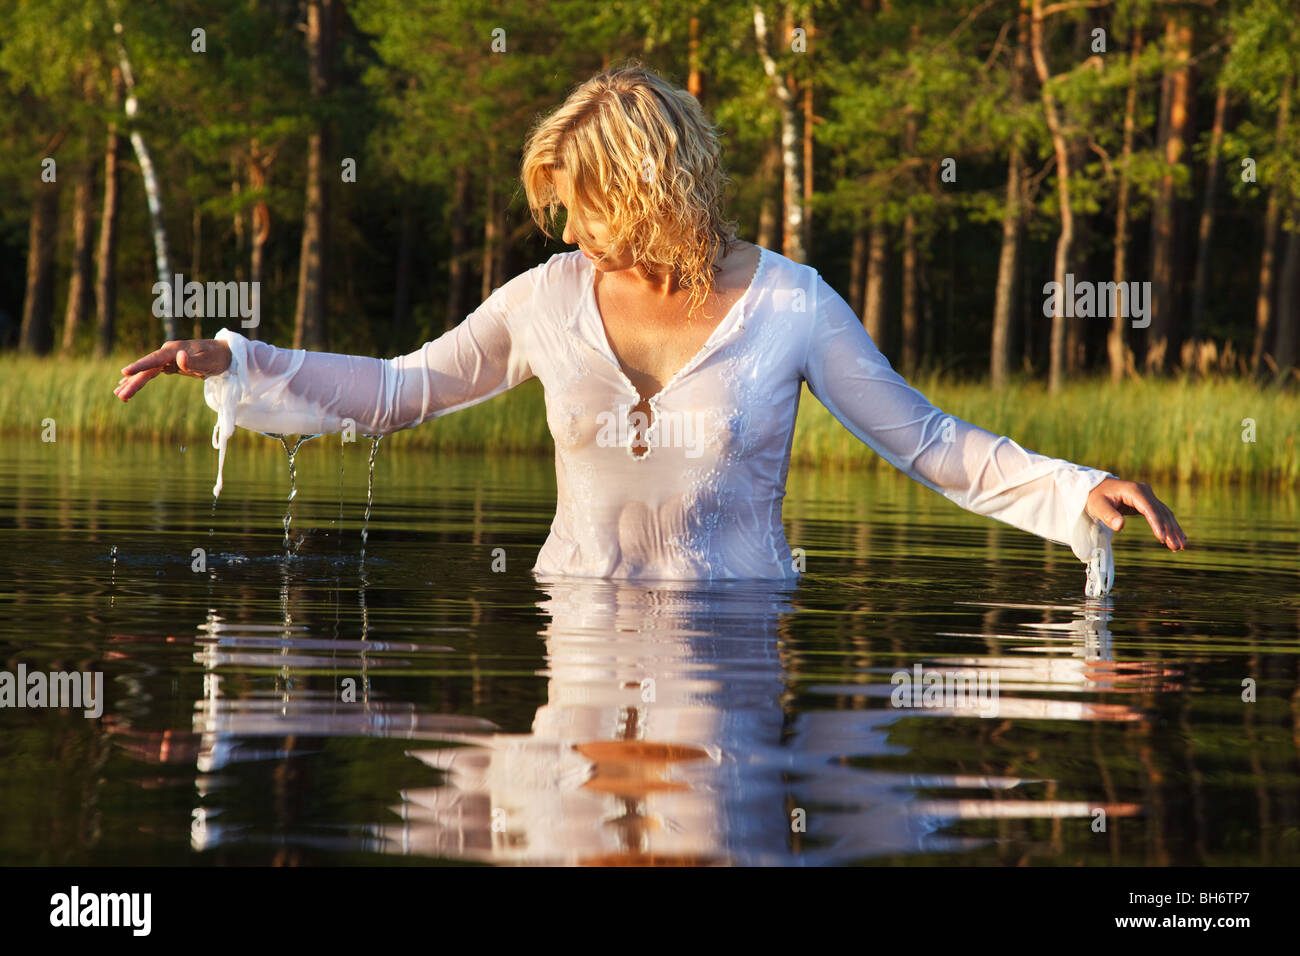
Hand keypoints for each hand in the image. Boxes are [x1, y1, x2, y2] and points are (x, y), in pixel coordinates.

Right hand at [114, 339, 231, 401]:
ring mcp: (168, 358)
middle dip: (133, 382)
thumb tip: (178, 358)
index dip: (139, 366)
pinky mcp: (170, 365)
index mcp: (174, 350)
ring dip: (134, 383)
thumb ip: (194, 361)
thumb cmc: (218, 357)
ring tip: (119, 395)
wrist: (225, 353)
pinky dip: (141, 380)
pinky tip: (129, 385)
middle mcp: (168, 352)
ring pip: (147, 371)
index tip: (124, 373)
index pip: (154, 359)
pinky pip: (152, 373)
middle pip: (147, 368)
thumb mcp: (209, 361)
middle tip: (119, 396)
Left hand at [1086, 477, 1185, 551]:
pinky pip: (1162, 515)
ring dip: (1173, 530)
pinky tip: (1178, 537)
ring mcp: (1148, 496)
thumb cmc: (1095, 497)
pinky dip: (1169, 526)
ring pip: (1165, 514)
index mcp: (1134, 491)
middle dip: (1169, 530)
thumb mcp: (1097, 506)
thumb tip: (1120, 526)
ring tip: (1181, 546)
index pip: (1149, 509)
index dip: (1157, 524)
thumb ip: (1108, 516)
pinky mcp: (1148, 502)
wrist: (1095, 487)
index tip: (1162, 538)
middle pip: (1161, 512)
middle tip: (1176, 547)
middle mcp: (1145, 491)